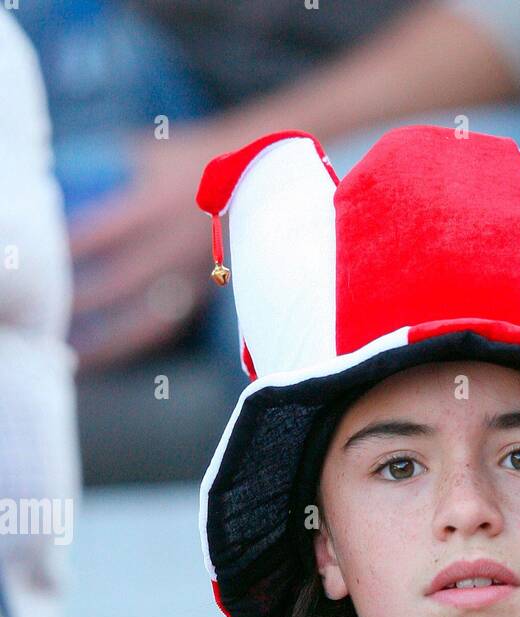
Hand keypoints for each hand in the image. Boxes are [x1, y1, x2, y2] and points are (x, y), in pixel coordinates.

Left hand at [67, 119, 232, 371]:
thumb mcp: (152, 154)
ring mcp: (194, 273)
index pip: (111, 226)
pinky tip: (103, 351)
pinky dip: (132, 341)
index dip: (78, 243)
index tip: (52, 254)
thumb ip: (111, 170)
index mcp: (163, 200)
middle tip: (51, 309)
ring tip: (71, 348)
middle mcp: (179, 241)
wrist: (259, 182)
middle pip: (124, 277)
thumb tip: (65, 187)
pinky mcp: (202, 293)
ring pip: (146, 312)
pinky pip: (165, 325)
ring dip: (106, 335)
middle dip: (84, 297)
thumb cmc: (192, 163)